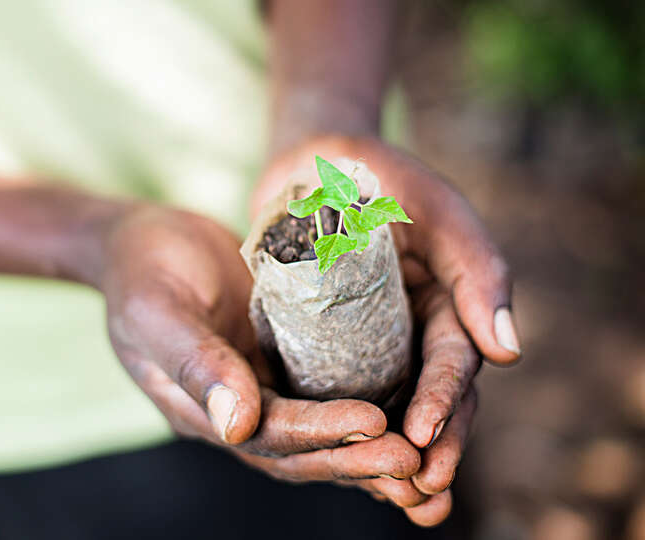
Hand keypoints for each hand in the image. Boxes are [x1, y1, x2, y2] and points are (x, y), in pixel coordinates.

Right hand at [101, 204, 421, 485]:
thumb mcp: (157, 309)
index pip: (267, 434)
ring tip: (425, 458)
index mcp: (199, 408)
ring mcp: (258, 388)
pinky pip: (325, 396)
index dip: (321, 434)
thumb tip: (237, 426)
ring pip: (319, 433)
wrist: (139, 240)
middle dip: (357, 459)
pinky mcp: (279, 362)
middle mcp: (234, 409)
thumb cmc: (140, 267)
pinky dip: (364, 413)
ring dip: (368, 451)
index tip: (375, 425)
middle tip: (417, 462)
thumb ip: (195, 363)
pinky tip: (407, 416)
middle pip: (301, 450)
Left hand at [255, 135, 519, 525]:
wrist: (316, 162)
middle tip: (417, 490)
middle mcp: (412, 333)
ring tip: (384, 495)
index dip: (443, 405)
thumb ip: (479, 272)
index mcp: (448, 308)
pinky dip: (336, 425)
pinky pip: (333, 390)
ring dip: (386, 452)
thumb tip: (508, 352)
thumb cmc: (383, 175)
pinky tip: (326, 457)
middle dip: (428, 449)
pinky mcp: (323, 342)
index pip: (453, 367)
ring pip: (383, 407)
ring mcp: (368, 341)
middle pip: (427, 401)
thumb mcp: (440, 212)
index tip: (426, 440)